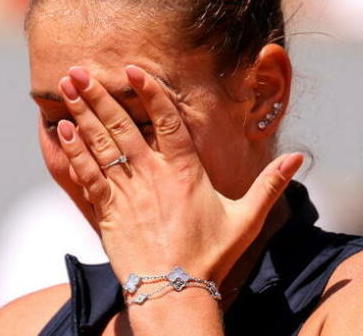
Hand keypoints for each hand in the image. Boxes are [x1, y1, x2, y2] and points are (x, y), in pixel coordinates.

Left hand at [53, 65, 302, 285]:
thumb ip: (270, 184)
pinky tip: (62, 128)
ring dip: (82, 112)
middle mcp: (153, 175)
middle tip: (79, 70)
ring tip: (67, 86)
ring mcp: (128, 191)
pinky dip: (74, 150)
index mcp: (186, 171)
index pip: (167, 120)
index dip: (150, 92)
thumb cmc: (211, 257)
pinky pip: (87, 173)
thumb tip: (300, 157)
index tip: (133, 69)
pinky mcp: (108, 210)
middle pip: (122, 125)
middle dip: (99, 95)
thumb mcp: (247, 219)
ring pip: (100, 143)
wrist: (174, 292)